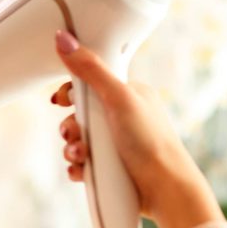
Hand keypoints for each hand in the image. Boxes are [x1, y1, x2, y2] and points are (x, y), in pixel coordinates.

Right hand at [51, 30, 222, 227]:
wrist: (166, 189)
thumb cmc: (151, 142)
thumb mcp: (118, 97)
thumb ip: (90, 69)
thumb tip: (63, 38)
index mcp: (128, 95)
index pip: (90, 83)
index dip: (71, 92)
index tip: (60, 100)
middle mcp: (122, 118)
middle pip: (79, 114)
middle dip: (69, 126)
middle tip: (71, 133)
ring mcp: (115, 144)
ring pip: (78, 140)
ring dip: (71, 148)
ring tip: (79, 156)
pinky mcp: (110, 168)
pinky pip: (82, 163)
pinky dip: (77, 166)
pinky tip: (81, 170)